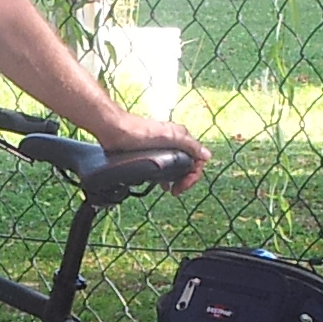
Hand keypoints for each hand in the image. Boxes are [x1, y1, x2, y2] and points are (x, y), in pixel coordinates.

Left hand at [91, 110, 209, 191]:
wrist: (115, 130)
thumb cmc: (139, 131)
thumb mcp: (169, 137)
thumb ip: (189, 145)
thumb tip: (207, 155)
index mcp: (182, 137)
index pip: (197, 160)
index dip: (193, 175)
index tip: (183, 186)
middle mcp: (175, 143)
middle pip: (188, 165)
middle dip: (185, 180)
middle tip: (176, 191)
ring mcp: (163, 149)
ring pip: (176, 168)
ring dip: (175, 180)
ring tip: (169, 189)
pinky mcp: (151, 155)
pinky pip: (163, 169)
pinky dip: (164, 178)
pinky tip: (159, 184)